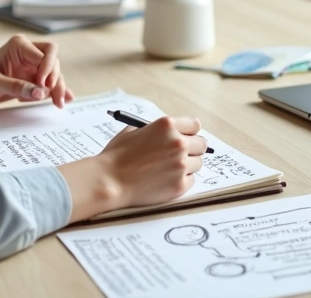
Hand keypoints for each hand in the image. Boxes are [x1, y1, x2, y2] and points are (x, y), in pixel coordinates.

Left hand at [0, 35, 74, 108]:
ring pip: (54, 74)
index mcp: (19, 45)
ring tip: (59, 104)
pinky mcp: (32, 80)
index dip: (47, 69)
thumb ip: (16, 86)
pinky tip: (66, 99)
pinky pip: (49, 84)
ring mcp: (32, 67)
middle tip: (55, 97)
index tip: (41, 85)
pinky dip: (57, 91)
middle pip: (53, 61)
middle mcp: (28, 53)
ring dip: (58, 88)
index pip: (45, 53)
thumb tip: (41, 93)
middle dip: (56, 78)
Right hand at [58, 116, 206, 221]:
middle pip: (201, 144)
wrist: (109, 180)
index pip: (195, 125)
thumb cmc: (117, 156)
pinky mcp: (180, 185)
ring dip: (187, 165)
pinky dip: (182, 180)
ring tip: (168, 169)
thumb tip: (169, 133)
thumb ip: (155, 130)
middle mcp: (178, 143)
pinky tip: (166, 180)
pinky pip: (191, 180)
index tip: (187, 136)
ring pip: (198, 163)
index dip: (190, 131)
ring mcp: (181, 165)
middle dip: (192, 148)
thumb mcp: (133, 131)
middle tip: (180, 154)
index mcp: (167, 125)